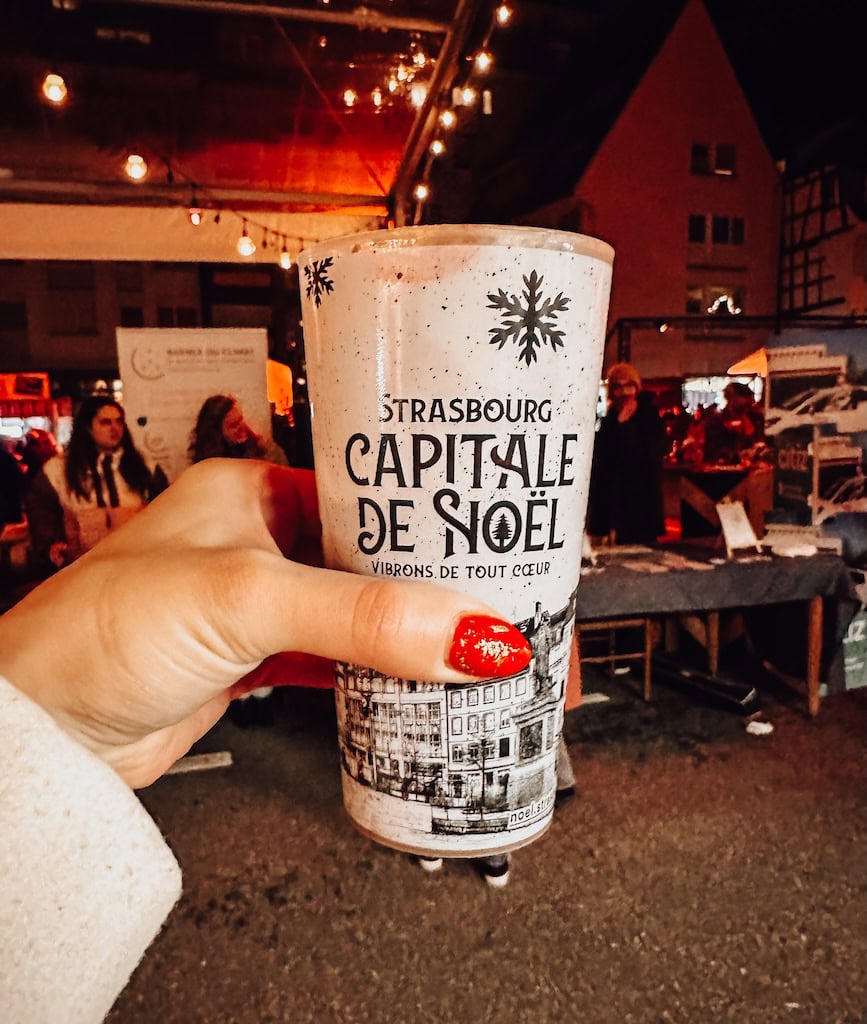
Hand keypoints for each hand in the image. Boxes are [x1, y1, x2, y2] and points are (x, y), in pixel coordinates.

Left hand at [0, 460, 528, 787]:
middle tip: (502, 594)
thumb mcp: (245, 598)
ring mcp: (259, 605)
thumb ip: (361, 615)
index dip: (430, 514)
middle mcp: (259, 542)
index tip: (493, 535)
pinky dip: (375, 675)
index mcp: (253, 491)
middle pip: (369, 557)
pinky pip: (335, 661)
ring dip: (407, 634)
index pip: (366, 492)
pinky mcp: (255, 662)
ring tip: (477, 642)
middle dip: (430, 582)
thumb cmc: (101, 631)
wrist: (44, 730)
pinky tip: (417, 685)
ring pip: (356, 613)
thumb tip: (470, 633)